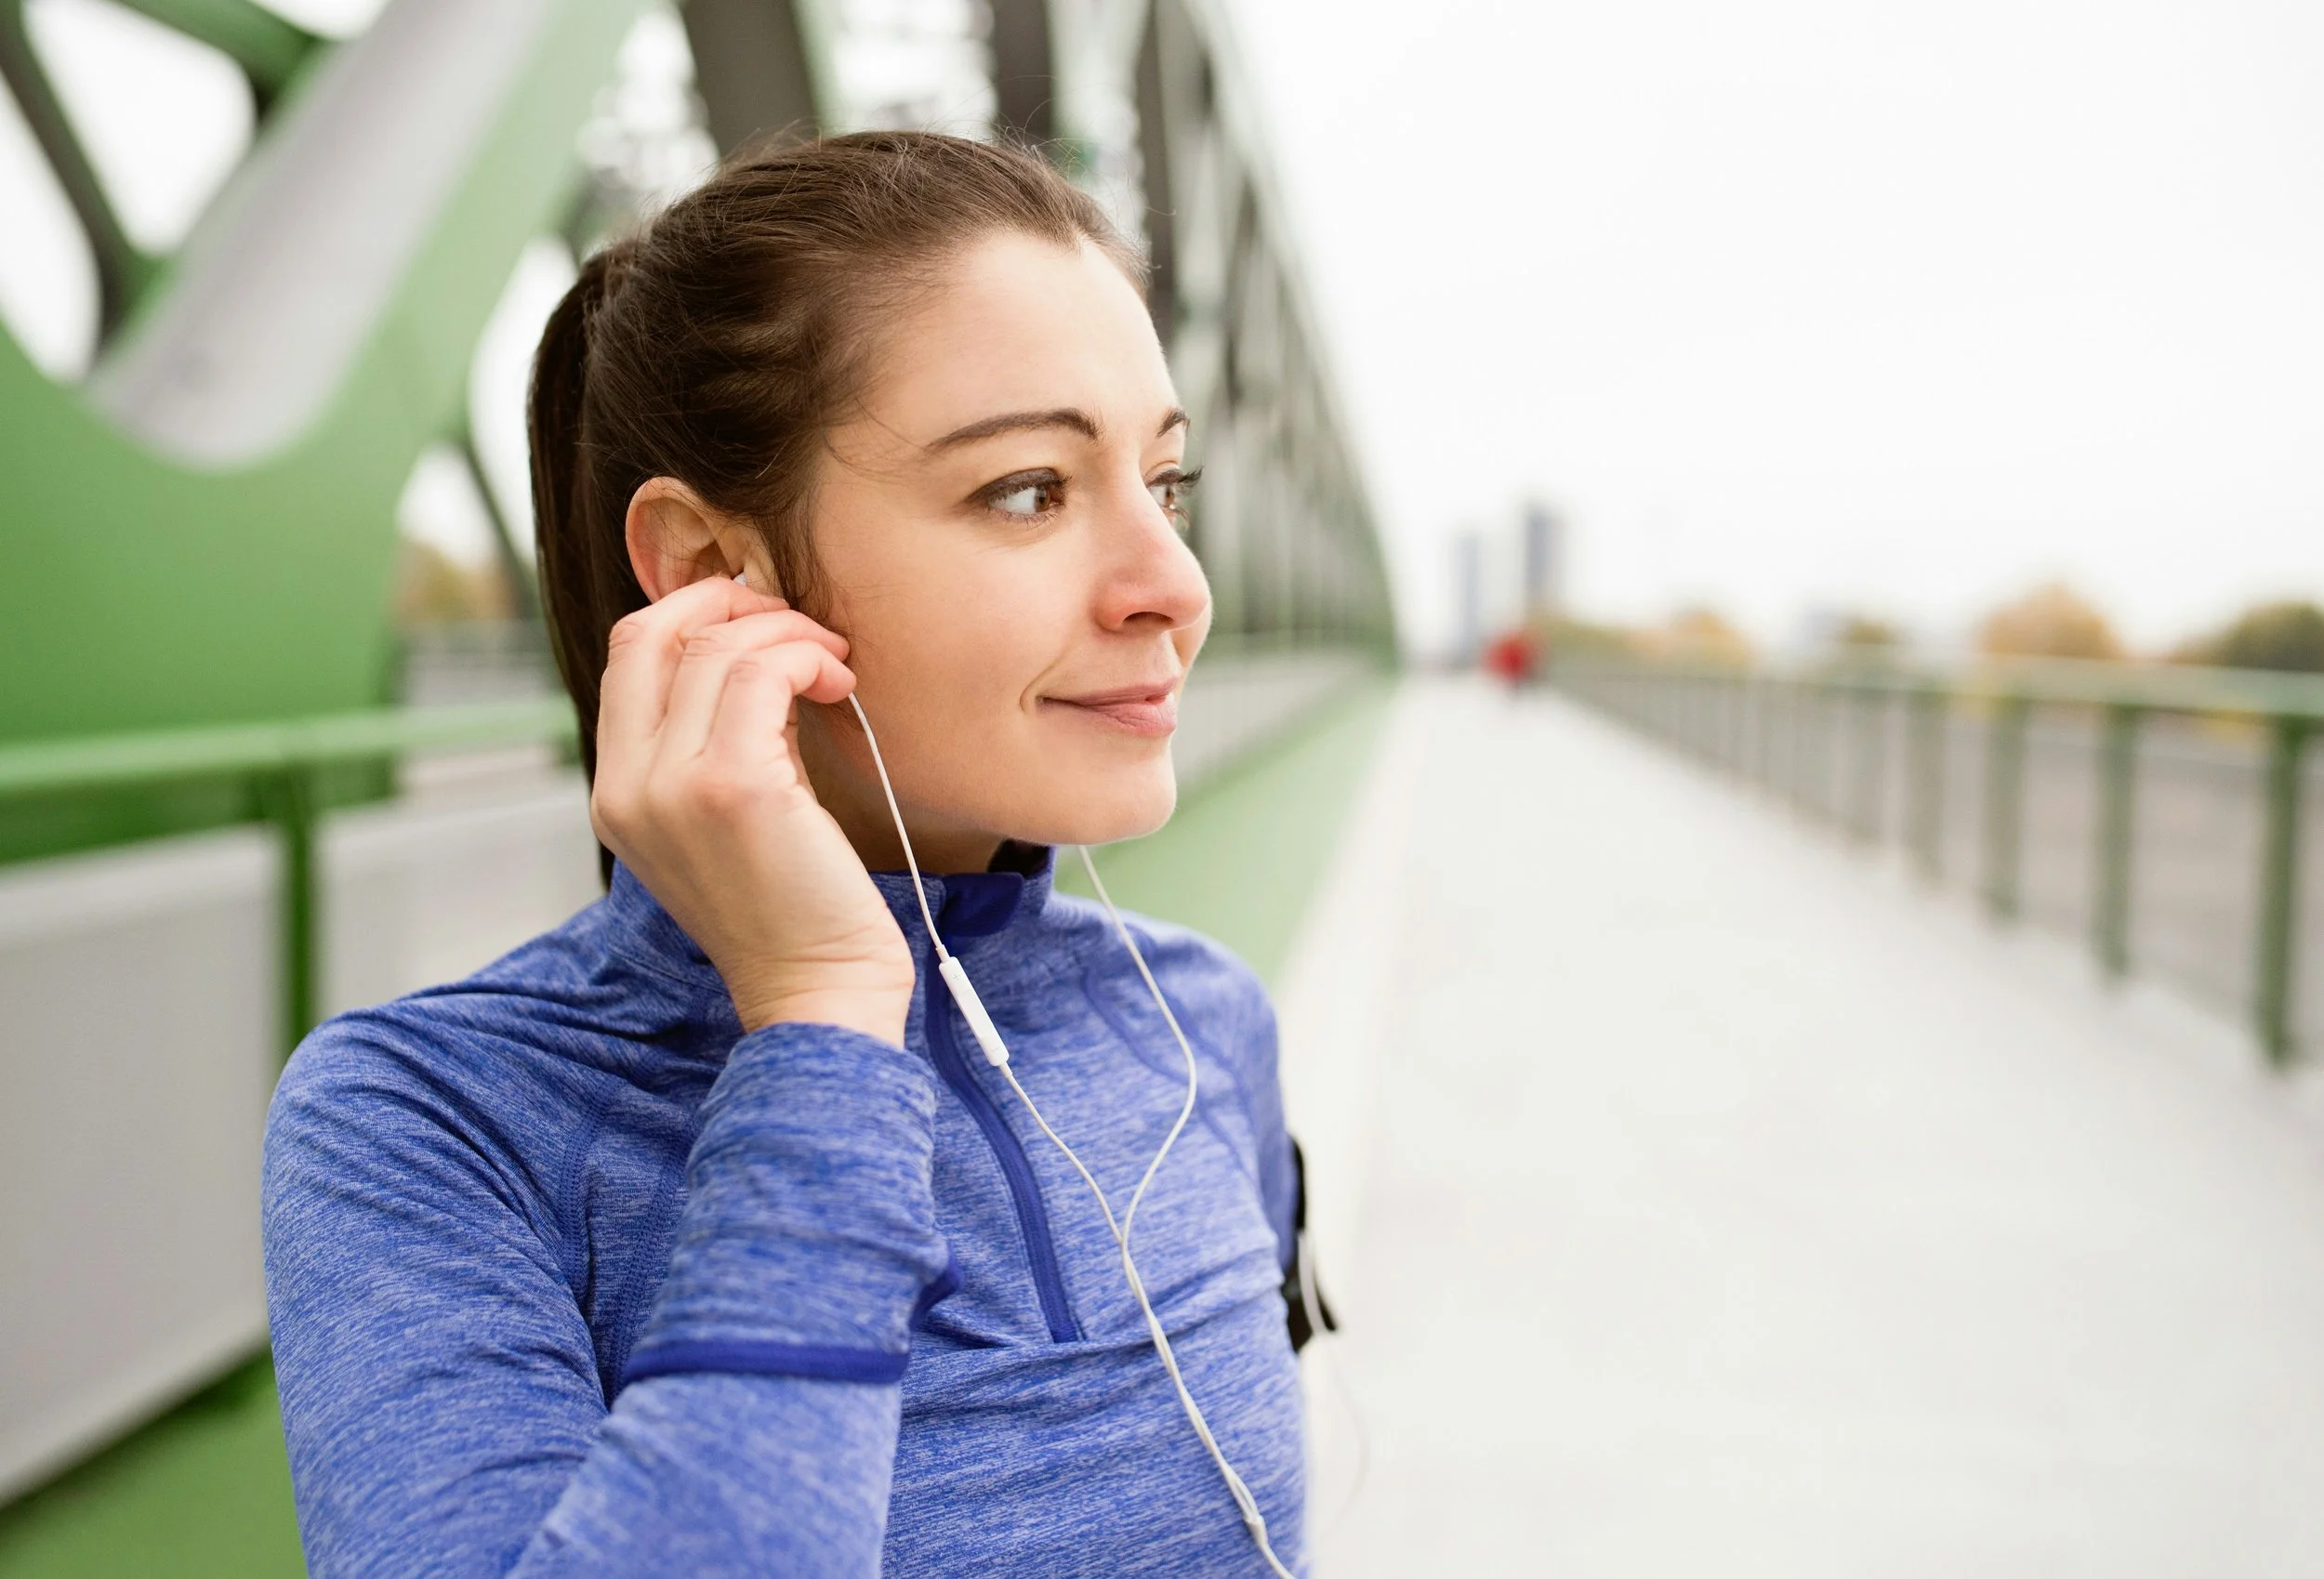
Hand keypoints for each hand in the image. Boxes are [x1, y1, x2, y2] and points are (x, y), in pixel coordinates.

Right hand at [590, 577, 914, 1042]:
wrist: (816, 991)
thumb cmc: (790, 907)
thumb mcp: (723, 817)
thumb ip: (713, 742)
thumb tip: (752, 650)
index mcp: (616, 793)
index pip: (627, 655)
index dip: (694, 612)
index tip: (762, 622)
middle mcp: (628, 787)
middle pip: (652, 631)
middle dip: (732, 602)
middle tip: (799, 626)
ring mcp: (673, 786)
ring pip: (718, 645)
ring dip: (789, 633)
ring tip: (834, 663)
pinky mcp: (735, 787)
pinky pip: (763, 672)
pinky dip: (807, 657)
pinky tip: (840, 682)